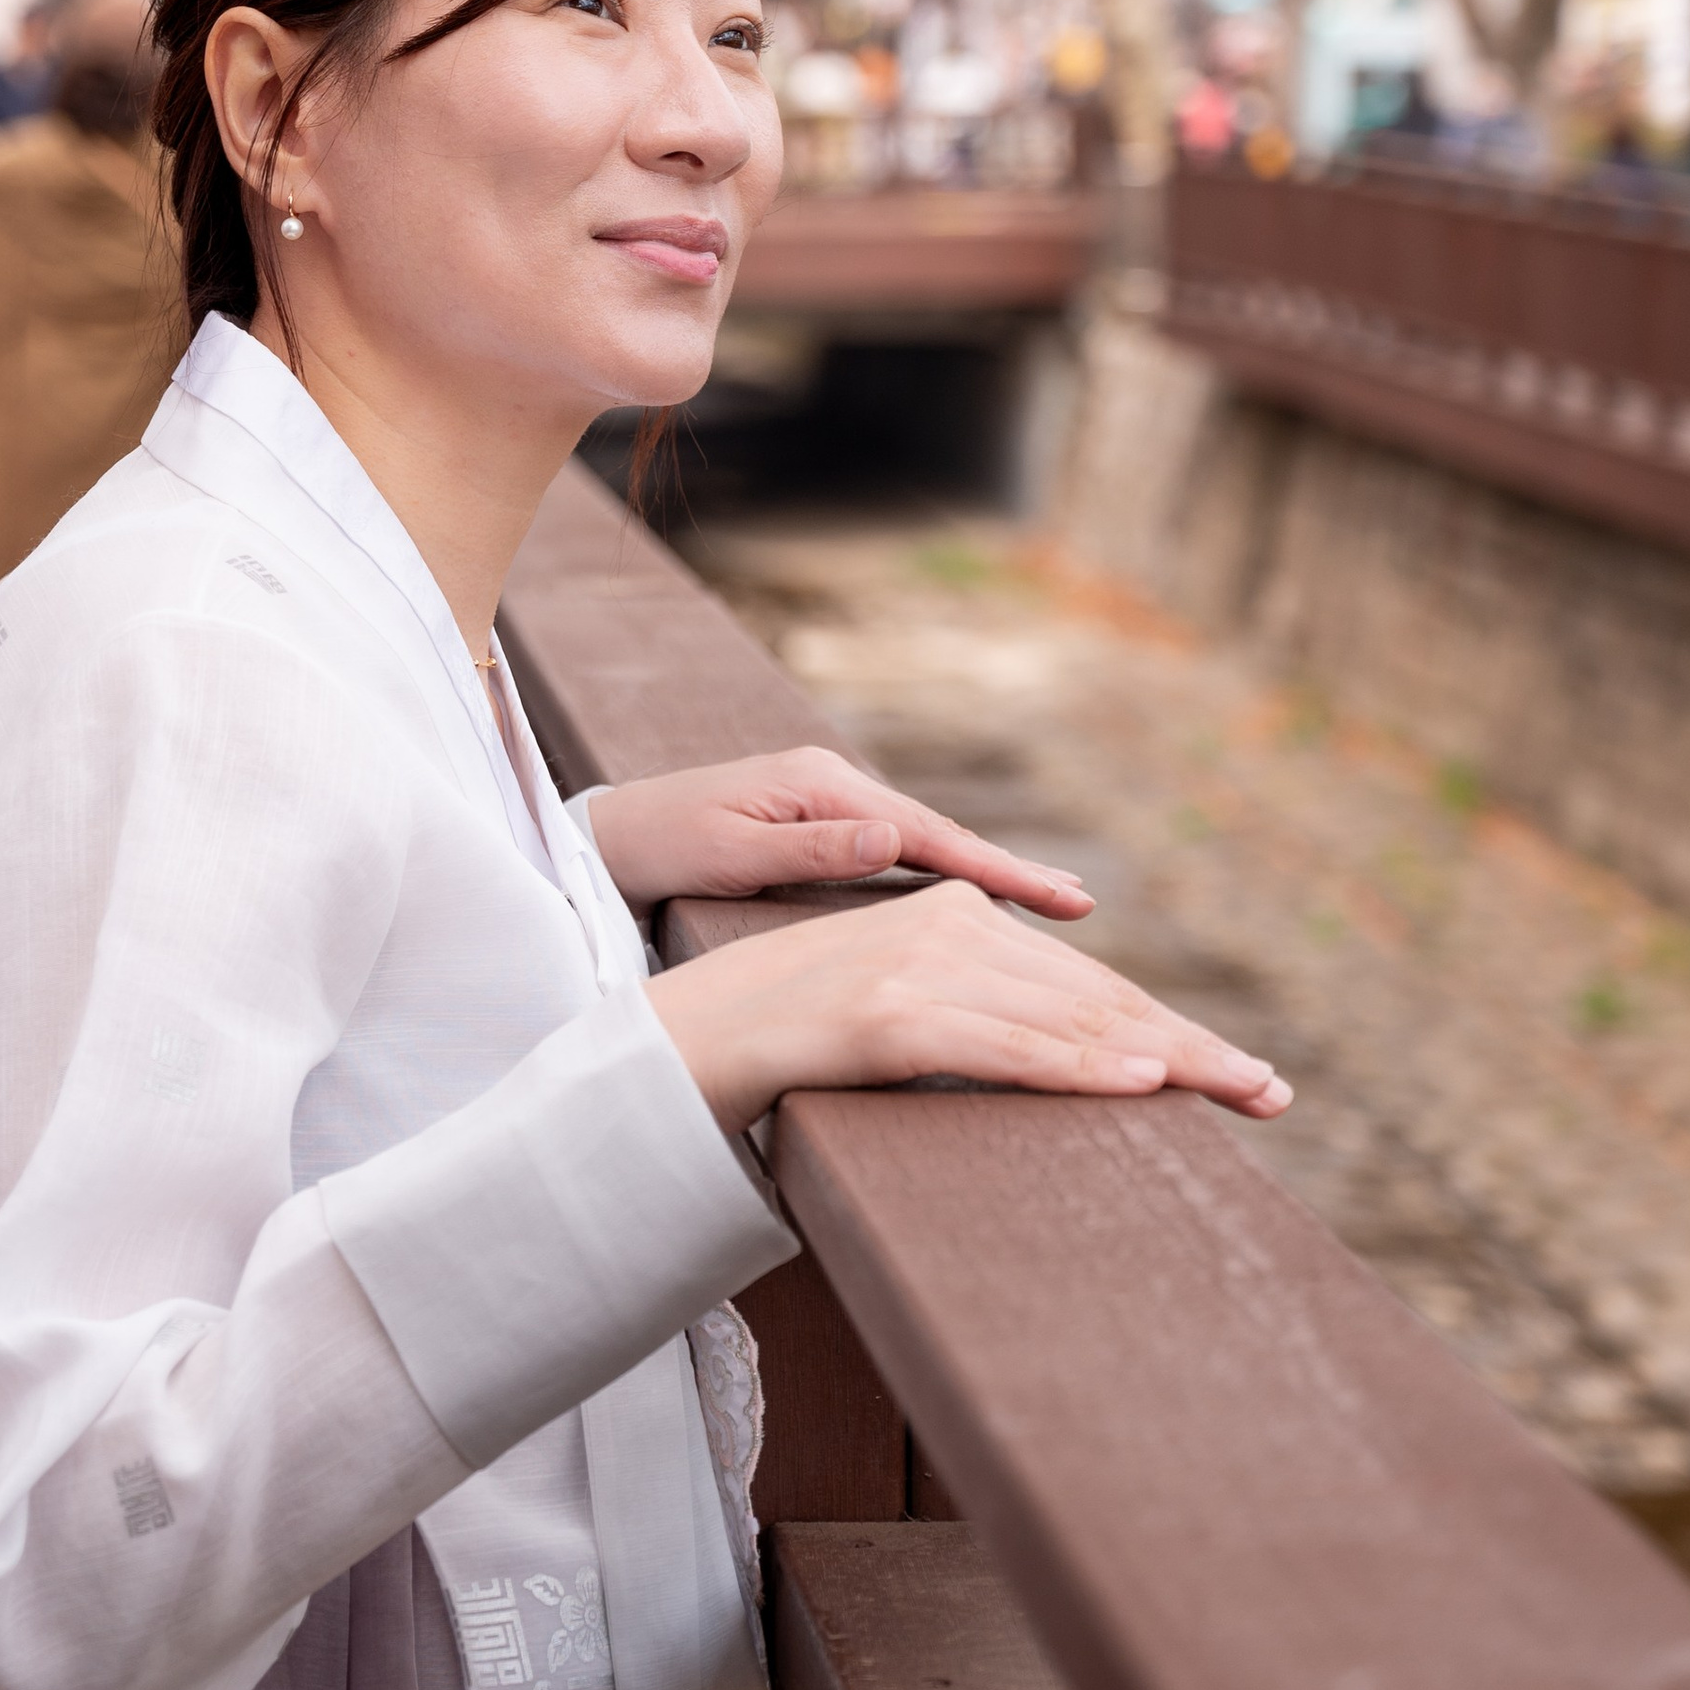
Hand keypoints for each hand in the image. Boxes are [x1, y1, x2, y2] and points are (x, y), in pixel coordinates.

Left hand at [586, 744, 1094, 923]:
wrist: (606, 838)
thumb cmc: (658, 849)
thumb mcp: (731, 853)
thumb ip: (813, 850)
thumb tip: (894, 839)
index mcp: (821, 784)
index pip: (927, 835)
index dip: (996, 871)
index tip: (1060, 898)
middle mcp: (833, 783)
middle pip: (938, 835)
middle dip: (1009, 871)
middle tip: (1082, 906)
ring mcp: (826, 801)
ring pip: (922, 845)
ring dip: (982, 874)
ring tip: (1050, 904)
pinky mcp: (816, 824)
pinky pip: (895, 853)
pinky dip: (940, 874)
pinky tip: (971, 900)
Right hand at [648, 877, 1293, 1134]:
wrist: (683, 1035)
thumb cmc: (788, 1038)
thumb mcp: (895, 1016)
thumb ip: (966, 1015)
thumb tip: (1047, 1050)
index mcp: (950, 918)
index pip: (1082, 983)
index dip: (1164, 1026)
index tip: (1235, 1070)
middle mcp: (943, 930)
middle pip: (1093, 998)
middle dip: (1188, 1047)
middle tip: (1273, 1092)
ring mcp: (916, 972)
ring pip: (1065, 1022)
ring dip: (1162, 1060)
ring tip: (1238, 1090)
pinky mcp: (888, 1018)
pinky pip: (1004, 1048)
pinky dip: (1077, 1065)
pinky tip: (1138, 1080)